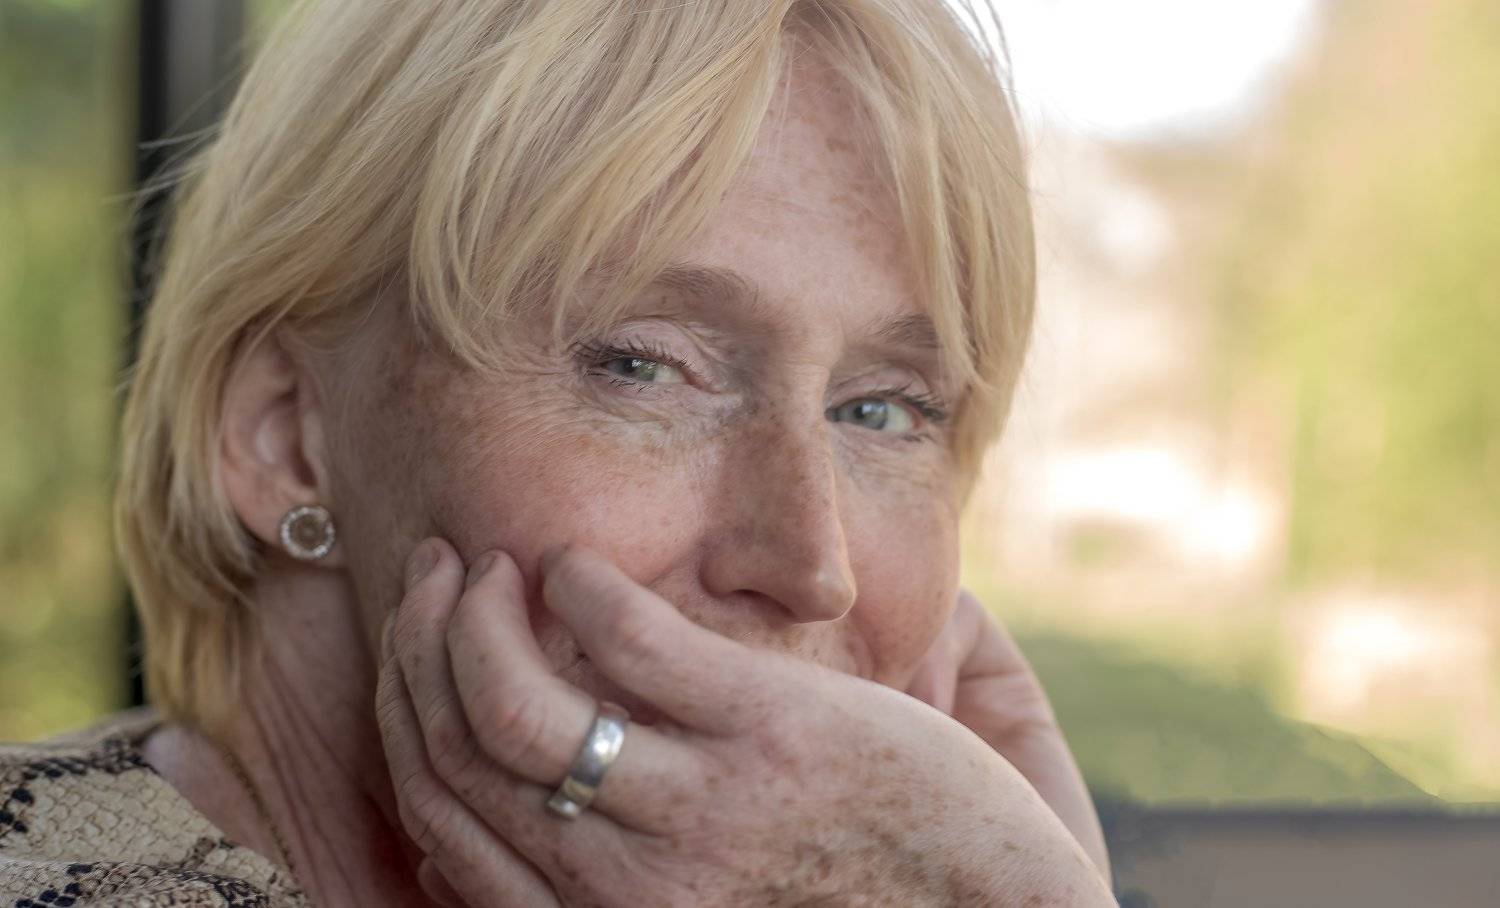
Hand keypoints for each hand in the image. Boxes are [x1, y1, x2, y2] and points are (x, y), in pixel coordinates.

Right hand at [376, 539, 1114, 906]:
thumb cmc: (860, 903)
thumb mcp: (708, 903)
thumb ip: (622, 854)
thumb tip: (555, 760)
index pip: (442, 817)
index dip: (406, 717)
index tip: (420, 644)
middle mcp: (628, 880)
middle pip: (457, 756)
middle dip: (418, 650)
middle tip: (431, 576)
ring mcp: (698, 807)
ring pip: (512, 708)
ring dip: (472, 616)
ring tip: (487, 563)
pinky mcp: (771, 734)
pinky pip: (628, 645)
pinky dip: (578, 589)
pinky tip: (578, 565)